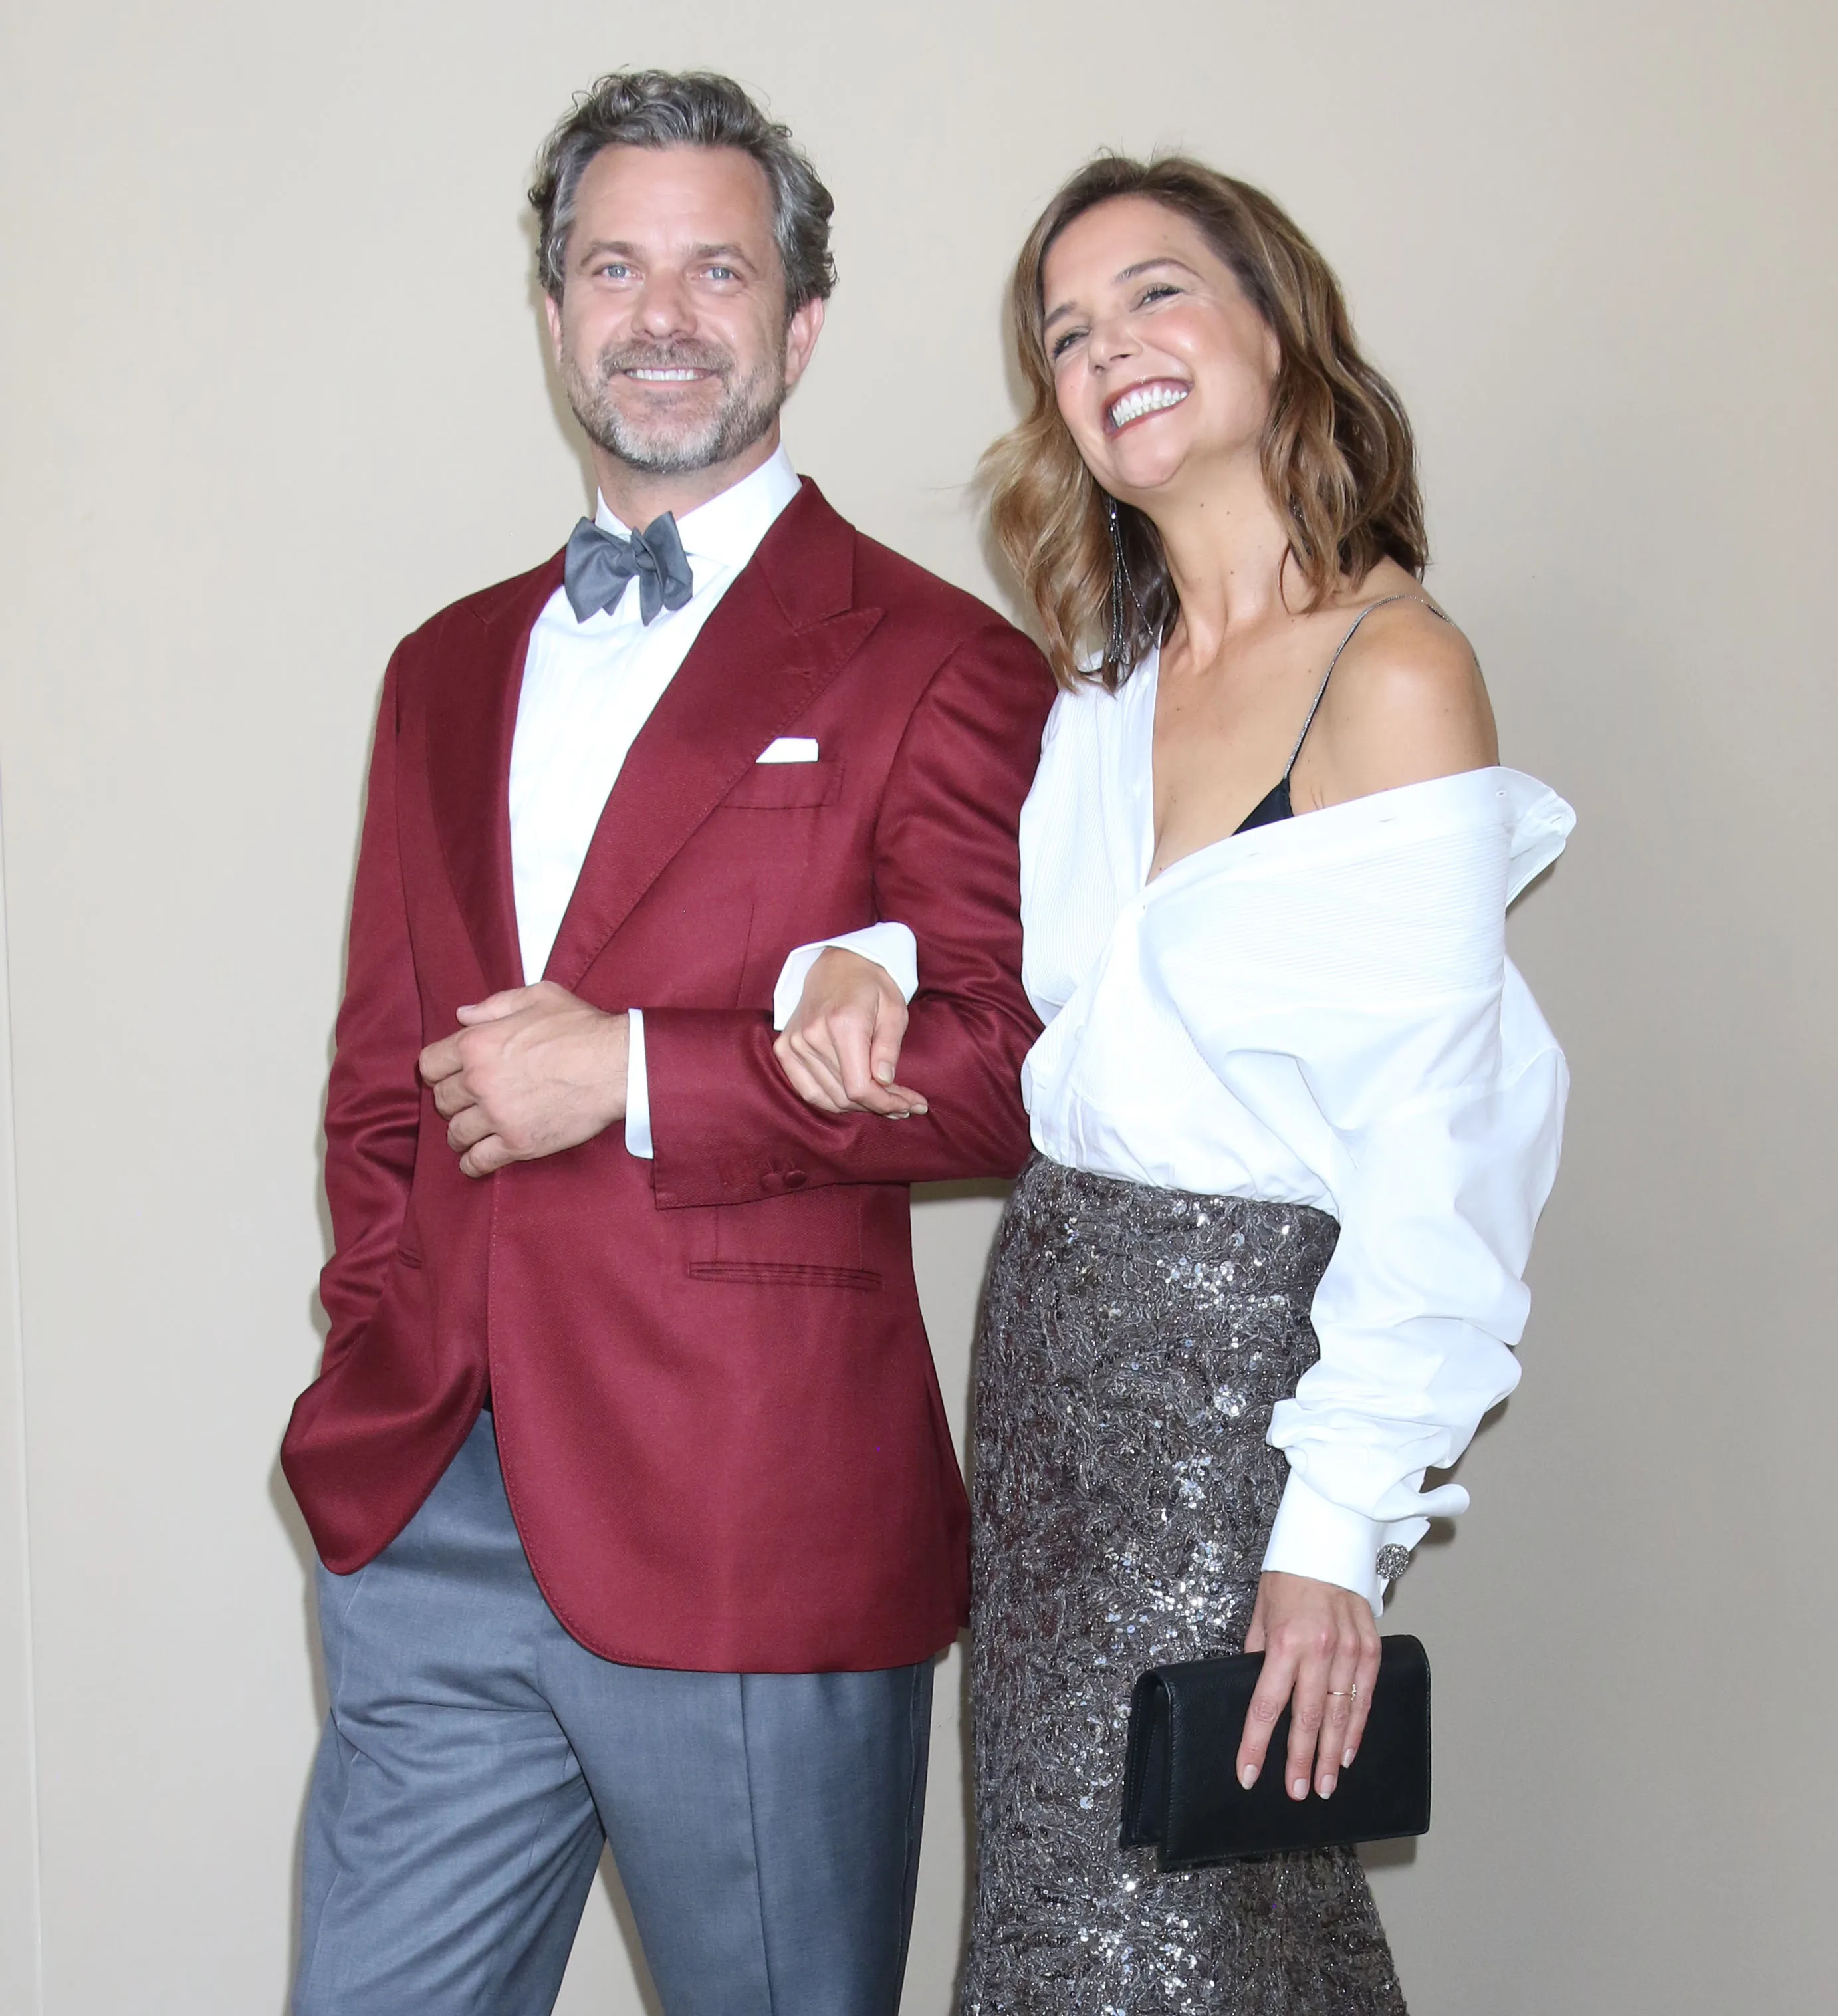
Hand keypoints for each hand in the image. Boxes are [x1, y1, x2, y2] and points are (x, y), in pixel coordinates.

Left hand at [418, 982, 627, 1177]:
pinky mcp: (518, 1143)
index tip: (450, 1077)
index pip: (429, 1065)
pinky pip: (478, 1161)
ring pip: (456, 1133)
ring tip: (473, 1133)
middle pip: (442, 1101)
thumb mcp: (538, 997)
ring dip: (462, 1133)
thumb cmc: (583, 1028)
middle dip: (453, 1102)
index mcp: (477, 1043)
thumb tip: (463, 1015)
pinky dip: (473, 1163)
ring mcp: (497, 1115)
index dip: (438, 1072)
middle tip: (469, 1103)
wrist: (618, 1065)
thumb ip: (495, 1005)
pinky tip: (477, 1160)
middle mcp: (479, 1081)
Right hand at [772, 947, 926, 1119]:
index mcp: (843, 1023)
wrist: (838, 964)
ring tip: (883, 1102)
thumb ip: (888, 1048)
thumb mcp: (894, 1010)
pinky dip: (831, 1100)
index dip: (885, 1104)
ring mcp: (794, 1043)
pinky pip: (807, 1090)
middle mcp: (813, 1035)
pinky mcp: (784, 1048)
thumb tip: (885, 1081)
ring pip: (828, 1097)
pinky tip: (854, 1099)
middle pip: (845, 1095)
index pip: (859, 1086)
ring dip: (858, 1107)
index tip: (910, 1106)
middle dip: (879, 1106)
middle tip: (904, 1105)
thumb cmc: (871, 986)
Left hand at [1237, 1570, 1381, 1801]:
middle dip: (1299, 1760)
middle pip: (1307, 1718)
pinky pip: (1364, 1695)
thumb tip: (1256, 1691)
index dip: (1256, 1744)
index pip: (1266, 1705)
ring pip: (1340, 1714)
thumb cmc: (1288, 1577)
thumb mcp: (1260, 1615)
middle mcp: (1318, 1648)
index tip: (1248, 1774)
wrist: (1328, 1539)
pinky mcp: (1369, 1646)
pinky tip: (1348, 1752)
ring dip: (1330, 1754)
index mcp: (1284, 1641)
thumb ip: (1259, 1656)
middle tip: (1296, 1793)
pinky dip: (1357, 1727)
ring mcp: (1348, 1649)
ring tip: (1324, 1785)